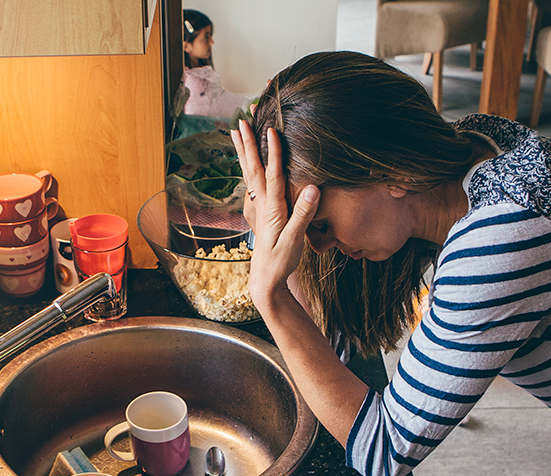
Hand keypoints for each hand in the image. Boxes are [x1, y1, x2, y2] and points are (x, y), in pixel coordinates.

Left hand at [230, 120, 319, 310]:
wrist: (266, 279)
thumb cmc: (281, 261)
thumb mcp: (295, 239)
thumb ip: (304, 213)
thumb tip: (314, 187)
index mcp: (272, 208)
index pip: (272, 174)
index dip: (273, 152)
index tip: (271, 130)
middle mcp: (263, 203)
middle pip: (253, 168)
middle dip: (248, 144)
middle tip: (241, 122)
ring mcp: (259, 207)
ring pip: (249, 173)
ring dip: (243, 152)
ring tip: (236, 133)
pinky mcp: (261, 212)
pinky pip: (252, 183)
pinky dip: (248, 167)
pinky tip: (246, 161)